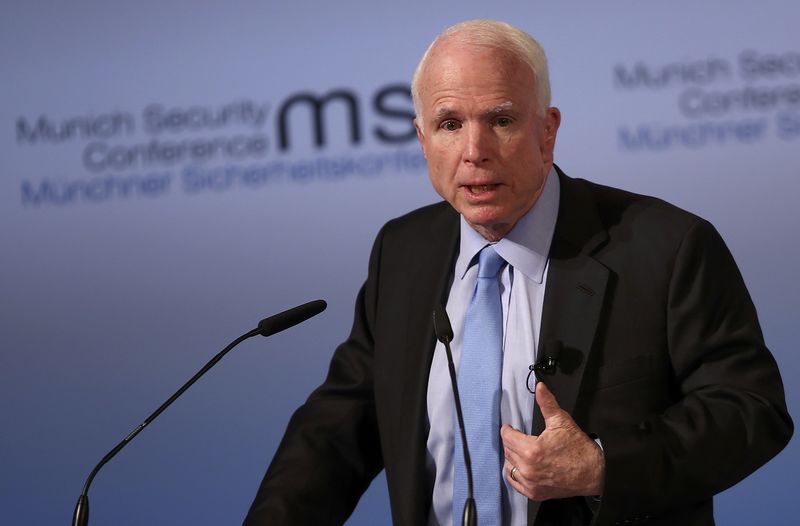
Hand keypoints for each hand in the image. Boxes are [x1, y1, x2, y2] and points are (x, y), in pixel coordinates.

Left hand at [501, 382, 603, 500]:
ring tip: (521, 451)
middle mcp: (528, 469)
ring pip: (509, 467)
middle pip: (507, 451)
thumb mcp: (562, 421)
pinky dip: (515, 474)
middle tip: (518, 437)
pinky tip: (522, 467)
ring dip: (512, 457)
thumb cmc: (579, 449)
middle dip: (511, 442)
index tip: (510, 427)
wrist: (594, 473)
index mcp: (532, 451)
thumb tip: (540, 388)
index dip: (508, 429)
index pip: (507, 437)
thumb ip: (547, 403)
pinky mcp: (534, 493)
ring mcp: (530, 483)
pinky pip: (515, 483)